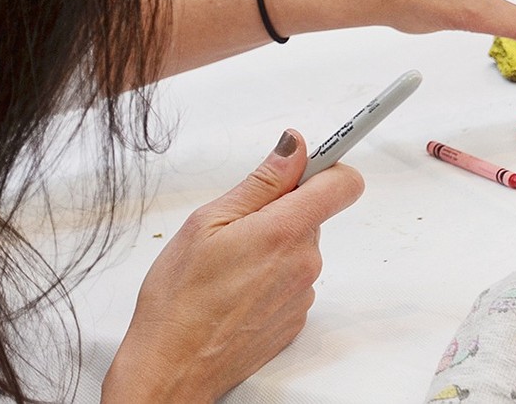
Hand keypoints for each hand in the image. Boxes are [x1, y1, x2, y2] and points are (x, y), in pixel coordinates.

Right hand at [102, 130, 363, 402]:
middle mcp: (304, 264)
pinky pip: (291, 279)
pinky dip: (268, 276)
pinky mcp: (295, 320)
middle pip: (311, 215)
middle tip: (233, 226)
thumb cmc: (179, 297)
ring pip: (298, 248)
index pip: (342, 183)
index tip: (305, 161)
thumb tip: (295, 147)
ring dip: (271, 246)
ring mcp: (302, 295)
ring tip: (226, 264)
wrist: (173, 366)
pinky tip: (233, 289)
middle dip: (278, 210)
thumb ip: (261, 181)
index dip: (326, 165)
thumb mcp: (208, 221)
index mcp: (284, 231)